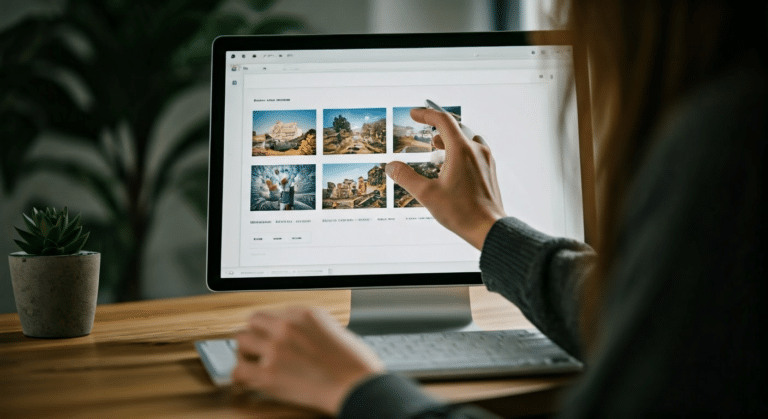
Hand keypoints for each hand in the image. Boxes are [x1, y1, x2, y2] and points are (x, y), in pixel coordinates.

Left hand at [231, 306, 384, 414]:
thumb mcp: (337, 331)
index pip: (276, 312)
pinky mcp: (269, 374)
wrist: (358, 387)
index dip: (274, 327)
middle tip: (259, 348)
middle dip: (256, 334)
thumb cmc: (356, 365)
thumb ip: (314, 329)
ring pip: (241, 339)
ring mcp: (276, 349)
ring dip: (246, 351)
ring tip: (252, 363)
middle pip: (254, 320)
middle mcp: (287, 326)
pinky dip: (241, 376)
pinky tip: (246, 382)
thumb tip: (302, 338)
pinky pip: (239, 369)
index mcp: (305, 313)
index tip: (273, 336)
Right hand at [386, 108, 505, 248]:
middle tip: (426, 129)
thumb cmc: (461, 212)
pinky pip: (475, 151)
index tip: (414, 114)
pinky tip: (453, 164)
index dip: (426, 114)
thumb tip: (391, 167)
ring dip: (451, 138)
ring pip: (467, 139)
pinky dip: (461, 150)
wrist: (488, 228)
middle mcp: (476, 151)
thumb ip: (406, 177)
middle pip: (456, 128)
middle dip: (438, 127)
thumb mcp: (427, 194)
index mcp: (461, 150)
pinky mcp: (490, 171)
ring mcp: (486, 160)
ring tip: (438, 146)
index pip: (443, 121)